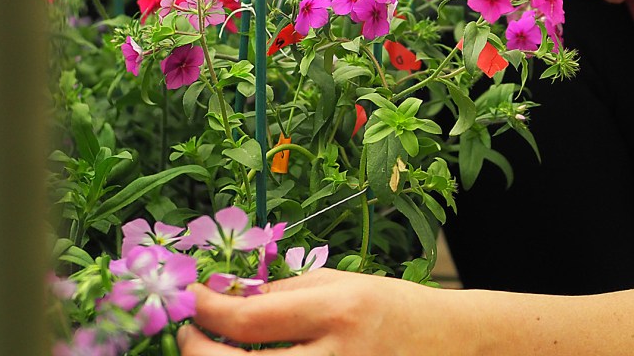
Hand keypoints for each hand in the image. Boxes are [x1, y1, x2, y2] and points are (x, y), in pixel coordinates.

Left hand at [176, 270, 448, 355]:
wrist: (448, 345)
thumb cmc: (393, 308)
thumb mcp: (342, 284)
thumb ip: (285, 292)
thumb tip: (226, 298)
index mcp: (337, 312)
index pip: (248, 320)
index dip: (205, 309)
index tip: (189, 296)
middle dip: (196, 349)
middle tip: (186, 330)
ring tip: (212, 349)